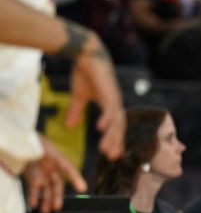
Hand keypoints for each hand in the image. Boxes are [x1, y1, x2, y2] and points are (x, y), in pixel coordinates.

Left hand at [22, 137, 86, 212]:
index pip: (68, 169)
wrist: (21, 138)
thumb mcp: (33, 146)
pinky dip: (35, 197)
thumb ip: (35, 156)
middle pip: (57, 184)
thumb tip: (36, 168)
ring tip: (45, 211)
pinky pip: (35, 189)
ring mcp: (43, 172)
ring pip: (47, 189)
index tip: (83, 188)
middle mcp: (52, 167)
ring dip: (47, 201)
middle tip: (57, 207)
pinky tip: (34, 204)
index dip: (76, 178)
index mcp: (56, 157)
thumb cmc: (30, 140)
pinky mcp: (33, 176)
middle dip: (57, 196)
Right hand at [63, 28, 124, 159]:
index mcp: (109, 105)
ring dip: (112, 136)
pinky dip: (107, 119)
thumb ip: (75, 111)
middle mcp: (115, 103)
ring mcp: (114, 98)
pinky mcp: (109, 92)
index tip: (112, 154)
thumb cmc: (85, 73)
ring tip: (108, 151)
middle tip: (113, 158)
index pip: (114, 126)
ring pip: (116, 121)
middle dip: (116, 142)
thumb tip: (69, 126)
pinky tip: (102, 129)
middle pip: (118, 127)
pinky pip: (110, 109)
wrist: (87, 54)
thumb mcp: (79, 96)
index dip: (114, 140)